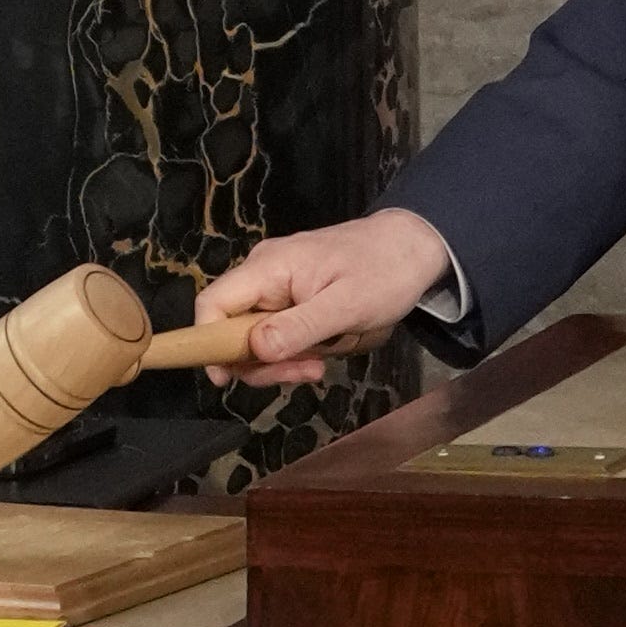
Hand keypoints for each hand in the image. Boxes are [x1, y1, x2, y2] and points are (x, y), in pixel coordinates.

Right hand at [192, 209, 458, 382]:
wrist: (417, 247)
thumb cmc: (385, 271)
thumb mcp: (347, 305)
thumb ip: (299, 328)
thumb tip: (253, 352)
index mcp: (269, 267)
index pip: (212, 304)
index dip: (207, 343)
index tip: (229, 379)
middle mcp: (264, 273)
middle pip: (231, 329)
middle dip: (260, 362)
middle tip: (305, 374)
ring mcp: (278, 285)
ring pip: (254, 337)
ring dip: (281, 361)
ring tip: (319, 366)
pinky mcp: (293, 297)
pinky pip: (276, 332)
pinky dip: (293, 350)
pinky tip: (320, 356)